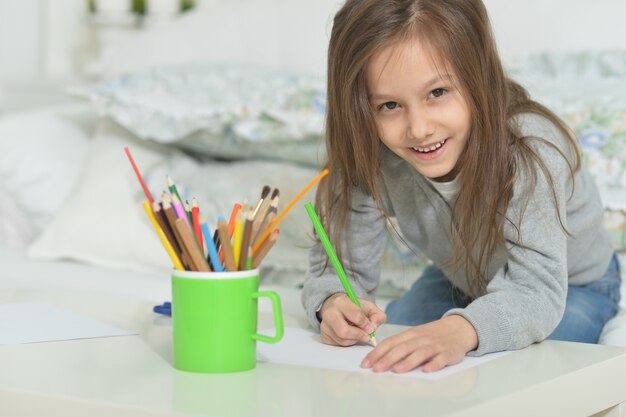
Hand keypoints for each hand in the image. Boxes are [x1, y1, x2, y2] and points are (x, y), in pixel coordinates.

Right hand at [319, 293, 386, 346]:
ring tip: (357, 332)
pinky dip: (347, 342)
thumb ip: (377, 315)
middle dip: (358, 336)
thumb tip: (374, 327)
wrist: (336, 306)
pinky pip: (338, 344)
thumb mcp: (367, 306)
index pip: (355, 315)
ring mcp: (325, 325)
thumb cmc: (352, 307)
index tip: (371, 328)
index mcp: (341, 302)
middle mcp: (329, 313)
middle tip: (366, 336)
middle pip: (344, 331)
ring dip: (354, 340)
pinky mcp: (324, 336)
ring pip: (342, 340)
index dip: (366, 324)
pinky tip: (349, 335)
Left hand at [360, 315, 477, 372]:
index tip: (365, 363)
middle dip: (387, 359)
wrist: (458, 329)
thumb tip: (378, 357)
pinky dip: (434, 364)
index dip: (377, 352)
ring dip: (407, 362)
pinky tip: (427, 370)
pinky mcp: (448, 353)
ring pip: (419, 353)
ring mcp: (434, 346)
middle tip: (376, 369)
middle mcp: (420, 339)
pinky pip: (441, 359)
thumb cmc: (431, 335)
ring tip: (396, 371)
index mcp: (409, 334)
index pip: (390, 342)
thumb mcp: (414, 336)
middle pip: (402, 348)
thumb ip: (399, 345)